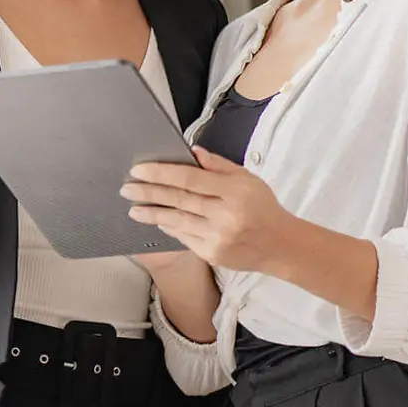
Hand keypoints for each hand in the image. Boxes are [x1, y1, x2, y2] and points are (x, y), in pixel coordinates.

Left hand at [120, 146, 293, 272]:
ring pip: (177, 221)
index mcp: (234, 191)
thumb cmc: (262, 207)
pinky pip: (183, 237)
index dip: (161, 173)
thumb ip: (218, 165)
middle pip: (179, 200)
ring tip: (133, 207)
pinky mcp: (212, 254)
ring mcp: (218, 237)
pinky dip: (168, 227)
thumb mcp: (247, 179)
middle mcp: (225, 215)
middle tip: (127, 188)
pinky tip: (157, 220)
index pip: (190, 179)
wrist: (280, 246)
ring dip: (152, 213)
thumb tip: (191, 152)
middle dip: (148, 192)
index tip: (139, 169)